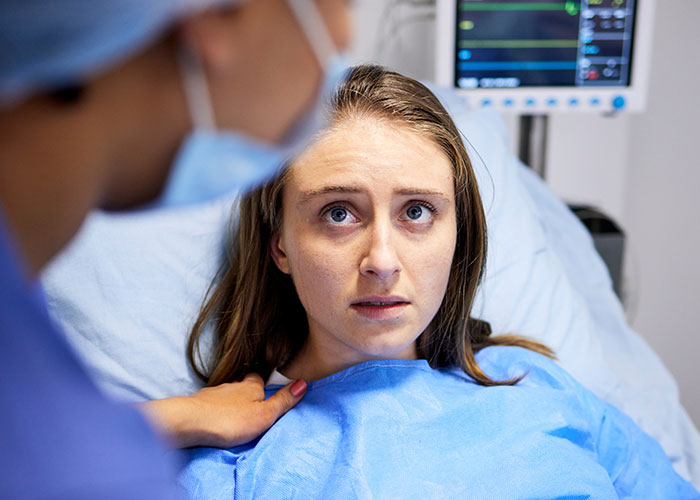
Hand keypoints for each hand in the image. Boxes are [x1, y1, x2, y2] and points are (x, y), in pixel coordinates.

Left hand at [139, 373, 306, 448]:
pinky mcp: (198, 403)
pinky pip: (211, 403)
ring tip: (234, 412)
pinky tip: (216, 417)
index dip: (263, 381)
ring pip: (226, 393)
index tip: (267, 386)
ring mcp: (213, 393)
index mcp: (250, 385)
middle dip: (246, 391)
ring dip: (230, 400)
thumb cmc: (230, 420)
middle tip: (252, 402)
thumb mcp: (264, 415)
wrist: (190, 422)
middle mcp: (232, 385)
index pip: (259, 377)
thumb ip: (283, 401)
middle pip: (242, 384)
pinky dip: (215, 408)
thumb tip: (304, 382)